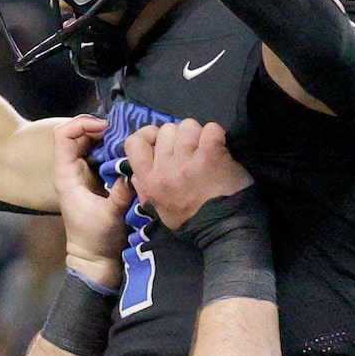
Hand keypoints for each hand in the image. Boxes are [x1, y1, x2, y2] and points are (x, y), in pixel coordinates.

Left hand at [50, 116, 132, 281]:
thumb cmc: (97, 239)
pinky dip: (114, 148)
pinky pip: (102, 154)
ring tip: (129, 138)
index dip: (83, 124)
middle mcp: (71, 171)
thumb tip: (132, 171)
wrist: (95, 259)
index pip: (63, 135)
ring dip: (109, 137)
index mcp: (66, 176)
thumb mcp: (110, 216)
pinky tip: (129, 151)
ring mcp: (83, 174)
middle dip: (100, 128)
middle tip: (124, 131)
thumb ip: (120, 194)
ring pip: (91, 143)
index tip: (106, 128)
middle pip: (79, 134)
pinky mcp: (95, 179)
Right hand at [123, 120, 252, 230]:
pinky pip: (211, 129)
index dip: (147, 134)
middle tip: (190, 151)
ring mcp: (187, 160)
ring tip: (205, 150)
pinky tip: (219, 148)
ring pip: (188, 126)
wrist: (220, 229)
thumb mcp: (155, 208)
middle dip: (179, 137)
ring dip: (198, 135)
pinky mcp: (211, 154)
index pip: (134, 143)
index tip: (158, 140)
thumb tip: (135, 170)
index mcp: (148, 180)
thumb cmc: (188, 219)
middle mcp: (164, 168)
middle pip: (166, 130)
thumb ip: (143, 186)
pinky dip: (216, 135)